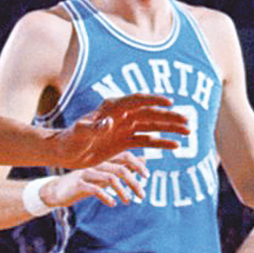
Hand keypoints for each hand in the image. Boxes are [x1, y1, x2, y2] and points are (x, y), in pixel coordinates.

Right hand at [41, 153, 149, 208]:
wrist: (56, 190)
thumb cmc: (83, 182)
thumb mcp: (104, 174)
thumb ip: (122, 167)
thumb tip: (143, 161)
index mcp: (103, 159)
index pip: (124, 156)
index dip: (137, 165)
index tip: (147, 177)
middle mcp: (96, 163)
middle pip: (120, 168)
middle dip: (134, 182)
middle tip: (142, 195)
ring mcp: (86, 172)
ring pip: (109, 178)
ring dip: (122, 191)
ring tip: (128, 201)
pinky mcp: (78, 184)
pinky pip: (95, 189)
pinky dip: (106, 196)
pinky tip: (112, 203)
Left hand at [51, 95, 185, 167]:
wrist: (65, 152)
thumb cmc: (70, 139)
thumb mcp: (80, 133)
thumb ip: (94, 127)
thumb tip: (108, 122)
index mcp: (112, 107)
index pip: (136, 100)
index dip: (153, 100)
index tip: (169, 103)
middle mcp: (122, 115)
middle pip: (150, 113)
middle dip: (169, 117)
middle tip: (187, 121)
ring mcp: (125, 128)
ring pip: (152, 126)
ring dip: (170, 128)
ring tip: (188, 131)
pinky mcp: (125, 141)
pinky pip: (147, 141)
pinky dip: (161, 143)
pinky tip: (176, 146)